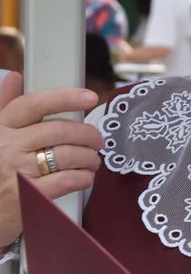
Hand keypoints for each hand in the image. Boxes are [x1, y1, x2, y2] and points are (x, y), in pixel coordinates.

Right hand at [0, 72, 102, 246]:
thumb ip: (5, 106)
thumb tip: (15, 76)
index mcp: (0, 129)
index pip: (33, 104)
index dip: (65, 98)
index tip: (90, 97)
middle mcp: (7, 147)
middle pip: (58, 130)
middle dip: (87, 134)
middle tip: (98, 140)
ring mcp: (17, 172)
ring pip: (68, 155)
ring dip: (89, 157)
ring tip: (93, 160)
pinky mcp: (29, 197)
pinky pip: (68, 180)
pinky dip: (84, 177)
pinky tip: (85, 177)